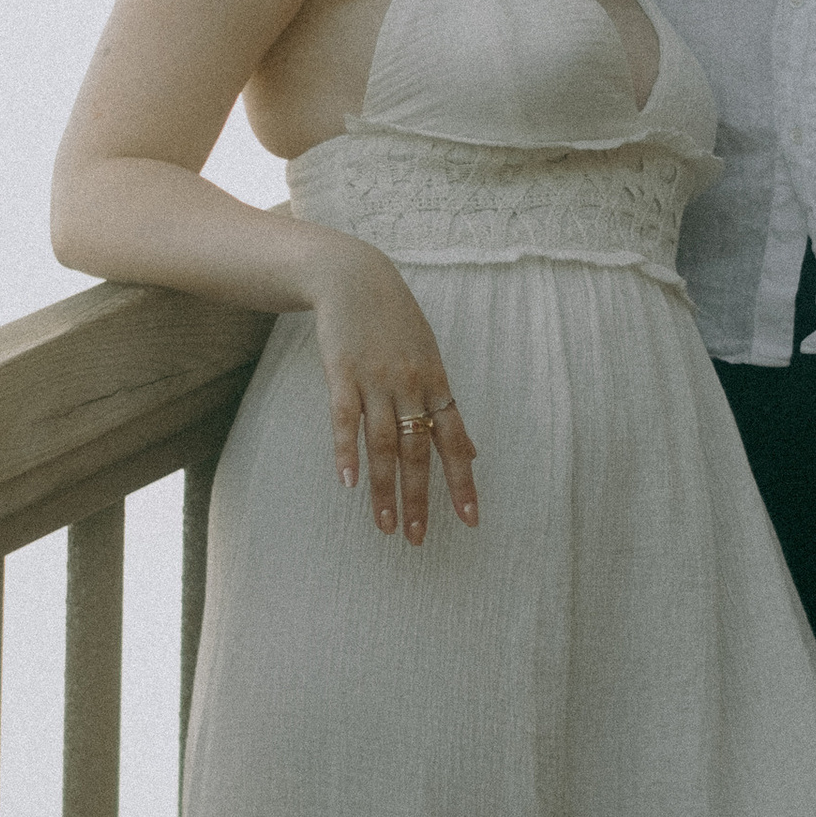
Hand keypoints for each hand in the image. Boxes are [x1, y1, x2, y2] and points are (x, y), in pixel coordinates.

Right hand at [305, 237, 479, 542]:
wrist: (355, 277)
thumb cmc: (395, 321)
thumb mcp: (431, 358)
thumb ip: (447, 407)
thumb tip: (473, 450)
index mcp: (437, 384)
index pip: (455, 442)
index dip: (463, 482)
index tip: (470, 520)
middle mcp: (411, 386)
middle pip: (418, 451)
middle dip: (420, 498)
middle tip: (418, 539)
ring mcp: (376, 381)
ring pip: (384, 444)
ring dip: (384, 488)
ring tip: (386, 526)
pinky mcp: (342, 373)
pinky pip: (345, 419)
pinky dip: (347, 451)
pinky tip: (348, 482)